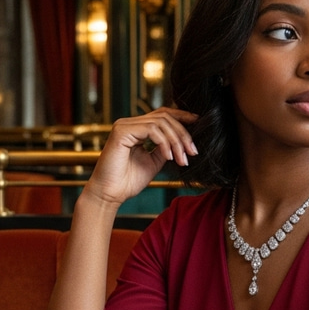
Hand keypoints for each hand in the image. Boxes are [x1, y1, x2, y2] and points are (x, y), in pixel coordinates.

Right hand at [83, 107, 197, 206]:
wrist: (110, 195)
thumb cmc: (127, 182)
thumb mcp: (154, 162)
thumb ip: (165, 149)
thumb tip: (182, 141)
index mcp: (135, 129)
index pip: (162, 114)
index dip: (181, 116)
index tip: (198, 122)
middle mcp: (129, 123)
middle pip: (164, 116)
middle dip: (183, 133)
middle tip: (193, 151)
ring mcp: (124, 125)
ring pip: (161, 122)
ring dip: (176, 140)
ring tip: (182, 158)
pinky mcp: (121, 132)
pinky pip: (151, 130)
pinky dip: (165, 143)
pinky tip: (169, 157)